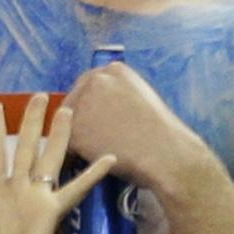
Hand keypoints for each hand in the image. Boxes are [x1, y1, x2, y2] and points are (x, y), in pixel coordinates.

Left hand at [0, 95, 111, 233]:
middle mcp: (16, 188)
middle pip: (26, 147)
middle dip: (32, 122)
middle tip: (39, 97)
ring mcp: (35, 197)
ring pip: (49, 158)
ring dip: (58, 135)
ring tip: (67, 111)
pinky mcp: (51, 210)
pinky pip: (74, 188)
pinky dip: (91, 175)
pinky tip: (108, 158)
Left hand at [62, 61, 210, 193]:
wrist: (165, 153)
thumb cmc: (161, 133)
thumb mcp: (141, 98)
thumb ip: (118, 96)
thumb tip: (103, 108)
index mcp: (114, 70)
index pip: (90, 85)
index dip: (91, 105)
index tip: (96, 120)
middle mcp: (95, 80)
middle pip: (74, 100)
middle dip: (80, 119)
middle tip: (93, 138)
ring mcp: (82, 104)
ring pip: (68, 123)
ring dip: (76, 136)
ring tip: (93, 151)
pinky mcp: (75, 131)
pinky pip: (68, 145)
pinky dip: (76, 156)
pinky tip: (91, 162)